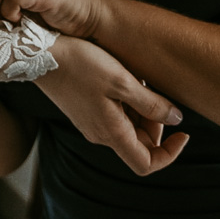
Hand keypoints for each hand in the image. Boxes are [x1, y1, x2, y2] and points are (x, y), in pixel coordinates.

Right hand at [39, 35, 188, 175]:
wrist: (37, 54)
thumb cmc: (79, 65)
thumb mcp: (122, 81)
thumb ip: (152, 104)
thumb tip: (177, 119)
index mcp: (111, 133)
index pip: (147, 164)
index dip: (170, 153)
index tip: (182, 133)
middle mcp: (100, 135)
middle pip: (139, 144)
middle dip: (156, 126)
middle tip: (159, 96)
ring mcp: (90, 124)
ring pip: (128, 129)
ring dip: (141, 112)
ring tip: (139, 83)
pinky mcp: (84, 112)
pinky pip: (114, 117)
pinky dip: (126, 105)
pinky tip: (123, 81)